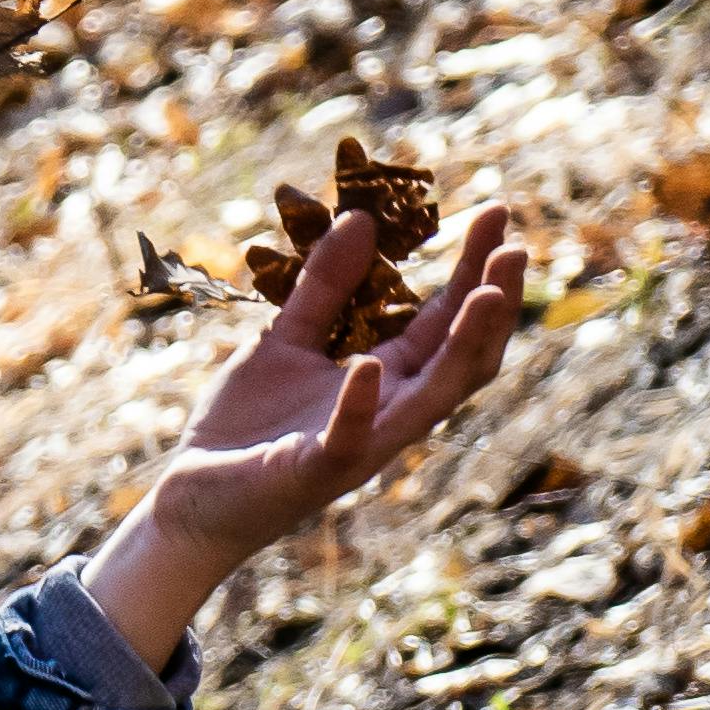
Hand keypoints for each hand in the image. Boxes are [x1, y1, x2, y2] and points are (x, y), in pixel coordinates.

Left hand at [84, 199, 526, 676]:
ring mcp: (361, 443)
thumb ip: (324, 286)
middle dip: (494, 302)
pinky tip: (369, 365)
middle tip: (516, 247)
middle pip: (464, 357)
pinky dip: (360, 402)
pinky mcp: (318, 470)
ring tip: (486, 293)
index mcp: (387, 377)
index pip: (447, 318)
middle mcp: (389, 411)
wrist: (193, 496)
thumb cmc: (247, 424)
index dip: (474, 268)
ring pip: (433, 398)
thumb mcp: (286, 339)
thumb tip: (361, 217)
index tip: (498, 213)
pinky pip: (349, 438)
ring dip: (464, 345)